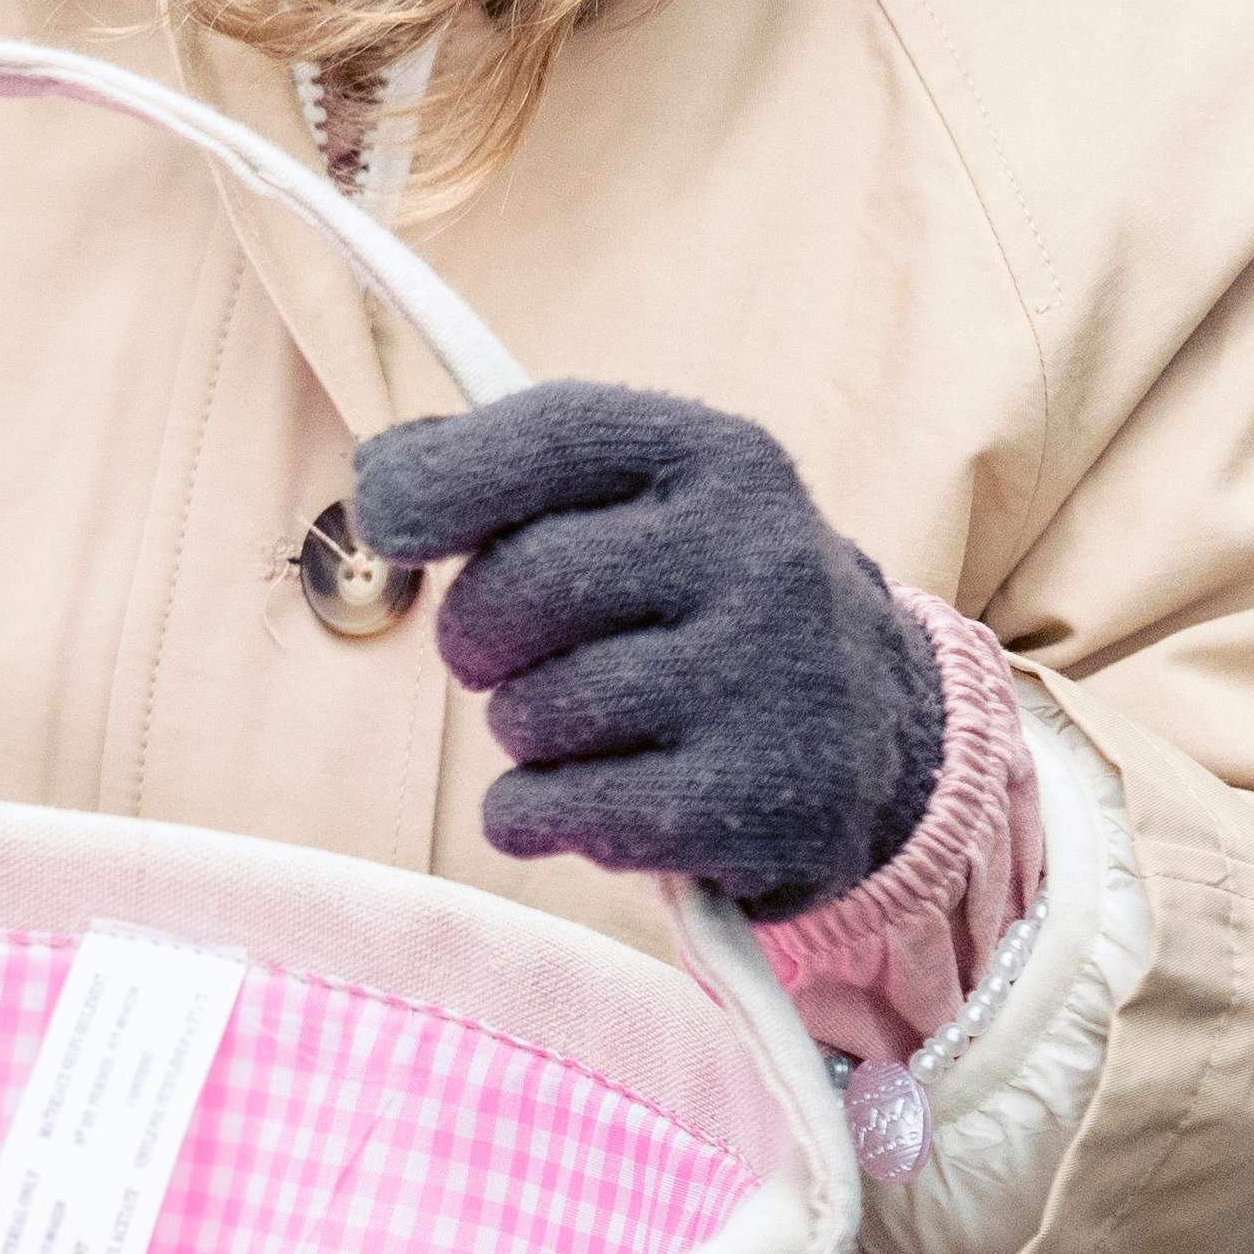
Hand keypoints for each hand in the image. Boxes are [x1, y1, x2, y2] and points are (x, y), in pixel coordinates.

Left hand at [352, 381, 943, 919]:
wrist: (870, 733)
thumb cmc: (698, 600)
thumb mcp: (632, 500)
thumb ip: (500, 466)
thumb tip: (384, 474)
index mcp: (722, 459)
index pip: (545, 437)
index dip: (432, 483)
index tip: (391, 521)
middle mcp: (764, 557)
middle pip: (512, 592)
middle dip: (476, 639)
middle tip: (513, 655)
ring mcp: (776, 684)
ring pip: (528, 714)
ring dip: (521, 735)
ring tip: (593, 726)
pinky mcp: (769, 805)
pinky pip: (555, 810)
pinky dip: (535, 816)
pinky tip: (593, 802)